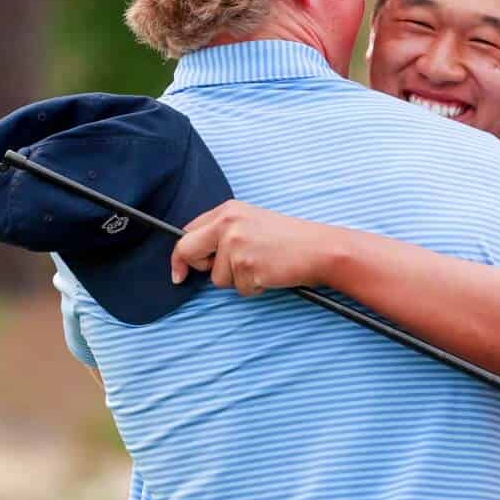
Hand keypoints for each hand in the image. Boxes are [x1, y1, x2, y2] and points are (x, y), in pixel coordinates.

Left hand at [170, 200, 337, 296]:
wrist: (320, 248)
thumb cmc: (290, 239)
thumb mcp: (252, 223)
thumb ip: (224, 232)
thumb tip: (194, 256)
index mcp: (228, 210)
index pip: (188, 232)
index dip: (181, 254)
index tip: (179, 271)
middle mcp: (228, 223)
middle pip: (187, 250)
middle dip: (192, 267)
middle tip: (203, 275)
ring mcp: (236, 245)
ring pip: (217, 278)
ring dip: (237, 280)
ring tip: (261, 266)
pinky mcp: (246, 266)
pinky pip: (239, 289)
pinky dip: (254, 288)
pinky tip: (269, 273)